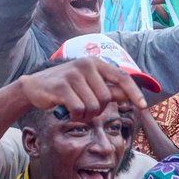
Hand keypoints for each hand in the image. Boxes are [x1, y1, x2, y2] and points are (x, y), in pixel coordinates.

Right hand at [16, 57, 147, 120]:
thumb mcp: (88, 85)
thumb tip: (130, 95)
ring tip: (75, 110)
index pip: (121, 76)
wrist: (34, 87)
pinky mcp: (61, 86)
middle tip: (85, 110)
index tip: (144, 105)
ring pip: (93, 106)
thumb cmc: (65, 87)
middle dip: (98, 110)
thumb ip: (108, 89)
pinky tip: (68, 112)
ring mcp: (73, 74)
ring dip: (86, 115)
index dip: (134, 92)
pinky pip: (79, 109)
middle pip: (106, 98)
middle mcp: (85, 64)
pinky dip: (76, 116)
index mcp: (95, 62)